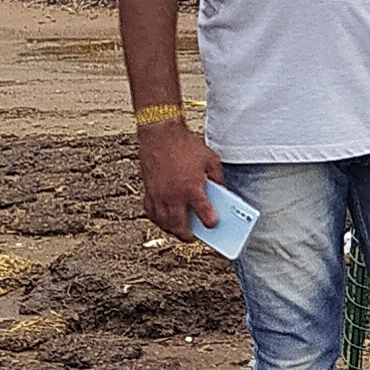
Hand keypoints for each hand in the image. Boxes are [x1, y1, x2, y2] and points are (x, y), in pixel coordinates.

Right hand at [138, 118, 226, 243]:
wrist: (160, 133)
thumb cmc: (186, 145)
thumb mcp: (210, 160)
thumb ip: (217, 179)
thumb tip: (221, 192)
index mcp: (192, 189)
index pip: (204, 214)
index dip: (210, 222)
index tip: (214, 224)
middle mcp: (174, 196)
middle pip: (179, 226)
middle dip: (187, 235)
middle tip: (193, 237)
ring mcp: (159, 195)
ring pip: (163, 222)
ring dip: (171, 229)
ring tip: (179, 230)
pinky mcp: (148, 191)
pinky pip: (150, 212)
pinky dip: (157, 219)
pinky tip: (162, 218)